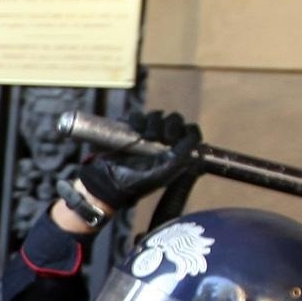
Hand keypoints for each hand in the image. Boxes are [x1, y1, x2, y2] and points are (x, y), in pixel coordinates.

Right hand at [54, 111, 199, 232]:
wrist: (107, 182)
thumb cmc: (135, 184)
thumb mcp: (163, 175)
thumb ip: (181, 158)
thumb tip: (195, 141)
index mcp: (173, 153)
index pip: (189, 133)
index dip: (188, 132)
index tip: (179, 140)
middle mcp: (161, 142)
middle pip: (175, 120)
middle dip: (172, 126)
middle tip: (165, 138)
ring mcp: (144, 134)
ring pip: (157, 116)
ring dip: (154, 124)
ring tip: (146, 137)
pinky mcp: (127, 128)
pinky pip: (137, 116)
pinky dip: (137, 120)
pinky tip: (135, 131)